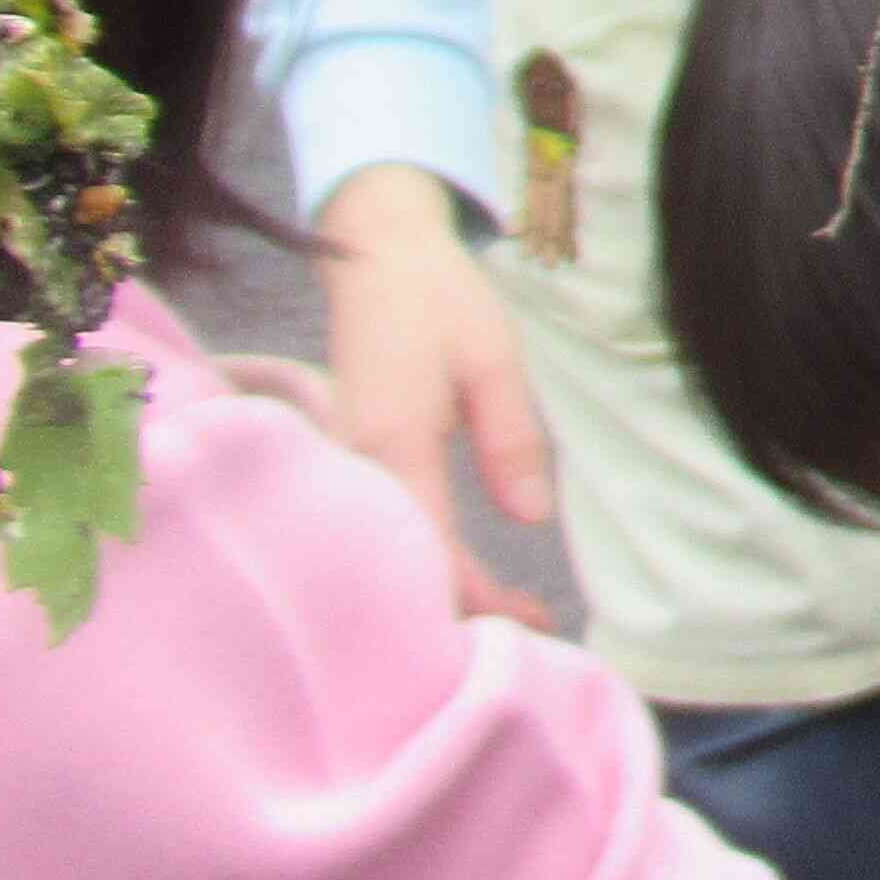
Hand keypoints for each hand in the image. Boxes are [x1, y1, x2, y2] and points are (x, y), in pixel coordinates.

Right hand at [316, 163, 555, 628]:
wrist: (373, 254)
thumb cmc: (437, 299)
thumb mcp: (494, 360)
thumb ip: (512, 441)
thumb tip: (532, 519)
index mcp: (393, 444)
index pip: (432, 554)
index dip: (481, 602)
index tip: (535, 623)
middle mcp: (356, 465)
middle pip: (404, 570)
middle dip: (465, 613)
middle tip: (534, 626)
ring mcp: (344, 465)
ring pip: (389, 556)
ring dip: (445, 592)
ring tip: (513, 610)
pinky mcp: (348, 460)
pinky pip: (381, 529)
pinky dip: (423, 562)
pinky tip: (467, 573)